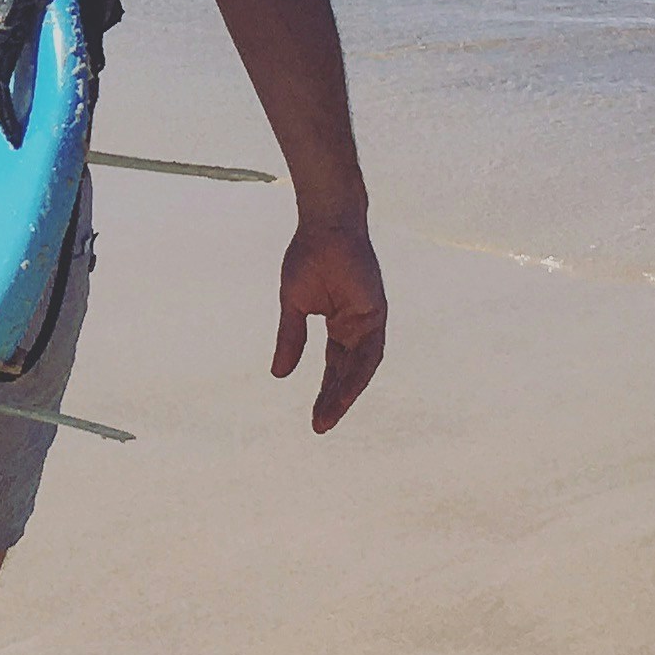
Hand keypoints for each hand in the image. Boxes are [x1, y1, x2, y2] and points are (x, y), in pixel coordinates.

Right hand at [272, 212, 386, 433]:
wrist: (325, 228)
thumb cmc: (308, 258)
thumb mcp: (294, 306)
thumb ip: (290, 339)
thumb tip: (279, 375)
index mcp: (341, 324)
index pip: (335, 366)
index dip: (326, 391)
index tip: (315, 419)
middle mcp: (358, 327)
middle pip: (348, 372)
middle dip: (334, 400)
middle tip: (319, 427)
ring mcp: (369, 321)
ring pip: (360, 368)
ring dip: (345, 394)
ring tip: (327, 417)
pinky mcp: (375, 313)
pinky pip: (368, 351)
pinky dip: (356, 373)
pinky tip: (342, 392)